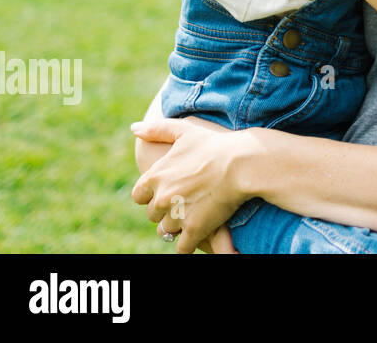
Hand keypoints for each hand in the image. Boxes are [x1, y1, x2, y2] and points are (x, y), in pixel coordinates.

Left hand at [131, 118, 255, 253]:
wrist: (243, 162)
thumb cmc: (216, 144)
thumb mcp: (185, 131)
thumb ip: (158, 129)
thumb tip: (134, 129)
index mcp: (155, 176)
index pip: (139, 195)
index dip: (152, 194)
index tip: (167, 192)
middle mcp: (161, 198)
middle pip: (153, 214)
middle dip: (166, 210)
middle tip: (184, 203)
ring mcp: (177, 215)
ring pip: (166, 231)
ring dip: (178, 226)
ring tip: (194, 217)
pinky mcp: (194, 229)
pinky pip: (182, 247)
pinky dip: (188, 244)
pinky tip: (198, 236)